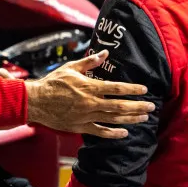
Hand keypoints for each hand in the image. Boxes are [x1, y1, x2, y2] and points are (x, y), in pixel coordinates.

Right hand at [22, 50, 153, 138]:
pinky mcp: (81, 127)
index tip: (144, 90)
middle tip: (151, 107)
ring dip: (131, 119)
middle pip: (120, 106)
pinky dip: (114, 133)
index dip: (133, 89)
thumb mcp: (71, 68)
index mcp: (89, 87)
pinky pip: (101, 132)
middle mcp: (91, 103)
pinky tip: (125, 132)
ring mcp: (86, 116)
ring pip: (114, 119)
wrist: (36, 101)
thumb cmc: (53, 83)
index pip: (117, 88)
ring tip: (143, 118)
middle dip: (138, 106)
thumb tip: (104, 53)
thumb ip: (90, 62)